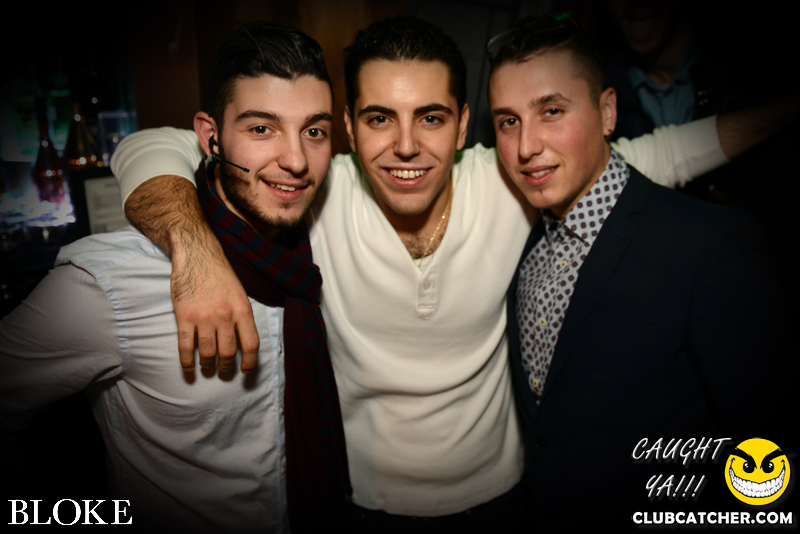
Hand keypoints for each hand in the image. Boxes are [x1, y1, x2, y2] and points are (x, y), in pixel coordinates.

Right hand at [171, 234, 259, 373]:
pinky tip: (189, 368)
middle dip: (226, 366)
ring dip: (208, 365)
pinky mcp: (184, 317)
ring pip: (207, 353)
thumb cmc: (220, 274)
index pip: (251, 344)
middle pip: (228, 352)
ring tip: (207, 367)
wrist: (197, 256)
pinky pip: (186, 346)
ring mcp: (204, 317)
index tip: (245, 370)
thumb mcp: (239, 293)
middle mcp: (225, 316)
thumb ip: (241, 316)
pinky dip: (187, 362)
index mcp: (242, 310)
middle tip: (223, 370)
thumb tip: (243, 342)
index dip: (249, 362)